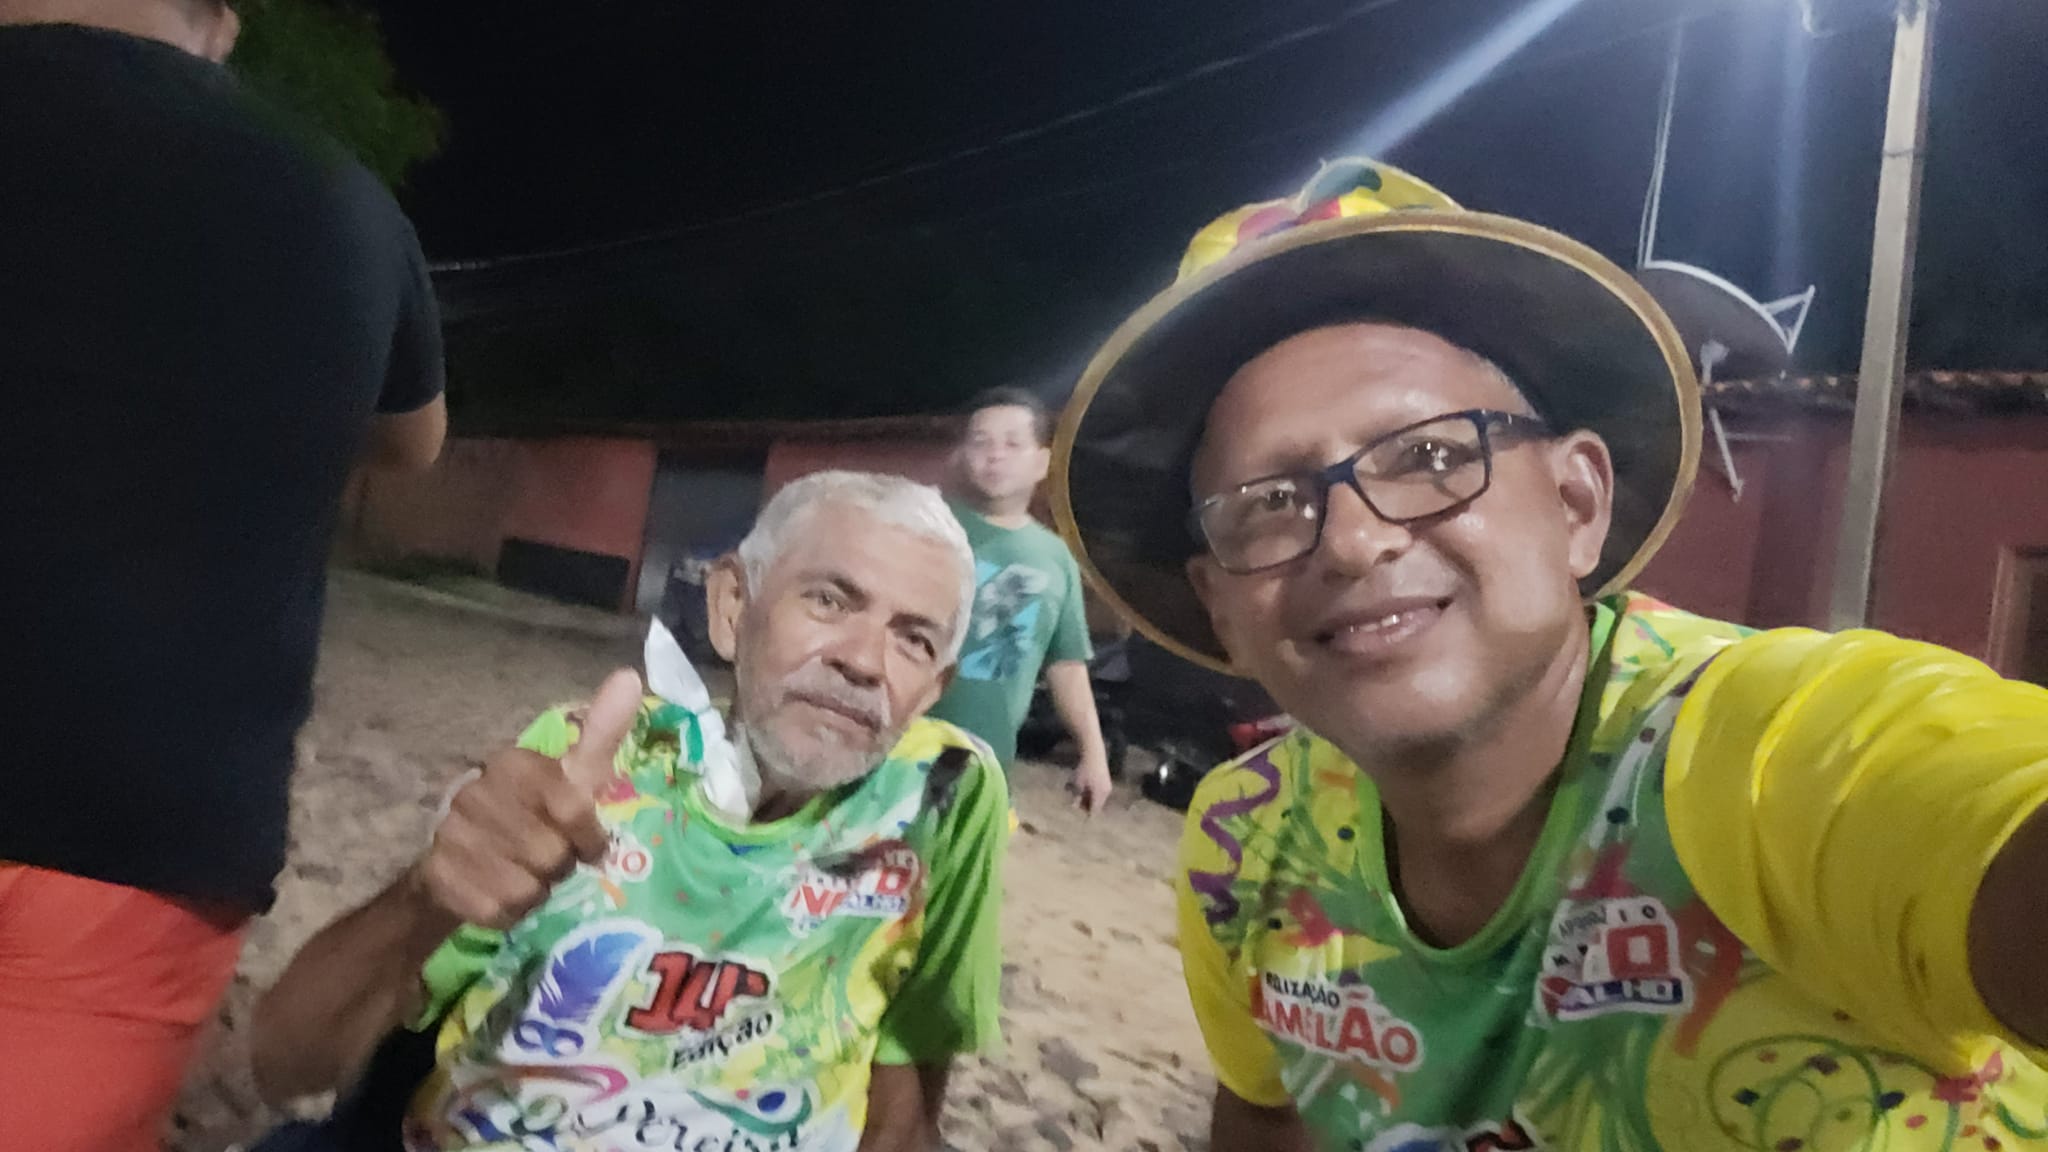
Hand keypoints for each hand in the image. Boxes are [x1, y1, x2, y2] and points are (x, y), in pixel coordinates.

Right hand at [413, 669, 642, 928]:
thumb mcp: (569, 774)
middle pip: (552, 855)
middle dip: (560, 866)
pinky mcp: (439, 878)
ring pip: (527, 889)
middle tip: (550, 859)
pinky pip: (499, 911)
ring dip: (537, 891)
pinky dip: (509, 912)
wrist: (457, 857)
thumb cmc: (531, 811)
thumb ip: (601, 732)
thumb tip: (630, 677)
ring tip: (525, 874)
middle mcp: (476, 795)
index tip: (592, 845)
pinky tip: (500, 892)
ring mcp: (453, 837)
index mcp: (513, 765)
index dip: (589, 835)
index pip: (571, 806)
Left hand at [1071, 751, 1113, 816]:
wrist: (1094, 754)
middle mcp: (1105, 793)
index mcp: (1099, 795)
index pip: (1095, 811)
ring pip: (1097, 798)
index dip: (1089, 817)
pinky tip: (1084, 787)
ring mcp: (1107, 787)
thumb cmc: (1084, 770)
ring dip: (1088, 799)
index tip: (1084, 823)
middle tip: (1076, 803)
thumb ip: (1076, 797)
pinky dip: (1091, 793)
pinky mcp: (1106, 782)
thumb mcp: (1077, 784)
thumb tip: (1074, 807)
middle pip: (1096, 805)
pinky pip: (1099, 792)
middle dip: (1086, 806)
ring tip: (1078, 793)